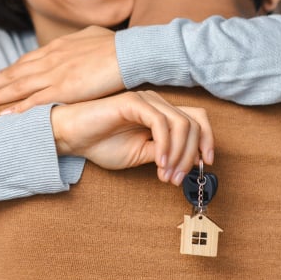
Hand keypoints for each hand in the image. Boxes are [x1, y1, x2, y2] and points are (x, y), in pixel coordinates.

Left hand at [0, 26, 122, 112]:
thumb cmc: (115, 44)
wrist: (127, 52)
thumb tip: (76, 41)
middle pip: (15, 73)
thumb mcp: (91, 35)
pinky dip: (17, 109)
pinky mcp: (62, 90)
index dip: (8, 70)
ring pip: (18, 86)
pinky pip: (34, 102)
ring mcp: (54, 75)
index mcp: (57, 47)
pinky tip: (4, 116)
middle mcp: (50, 60)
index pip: (26, 60)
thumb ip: (78, 40)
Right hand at [50, 90, 213, 185]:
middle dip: (191, 155)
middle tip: (177, 179)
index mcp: (161, 114)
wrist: (73, 137)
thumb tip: (190, 162)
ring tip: (166, 175)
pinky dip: (165, 146)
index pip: (197, 119)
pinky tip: (159, 163)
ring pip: (182, 124)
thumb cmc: (102, 144)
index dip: (207, 140)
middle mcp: (157, 103)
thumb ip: (165, 154)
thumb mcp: (141, 155)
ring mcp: (146, 100)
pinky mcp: (133, 102)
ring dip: (179, 155)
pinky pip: (160, 123)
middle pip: (194, 122)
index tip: (205, 165)